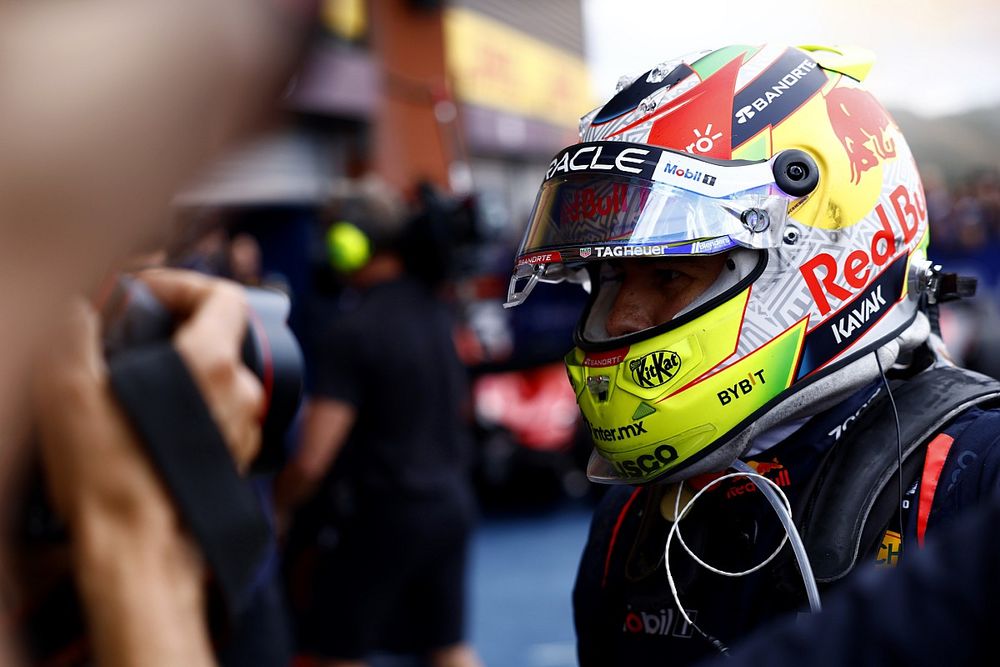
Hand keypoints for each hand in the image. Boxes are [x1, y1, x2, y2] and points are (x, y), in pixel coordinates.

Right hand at [30, 269, 263, 666]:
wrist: (139, 549)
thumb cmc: (112, 476)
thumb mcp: (69, 387)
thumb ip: (74, 331)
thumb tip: (77, 307)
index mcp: (213, 364)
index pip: (224, 294)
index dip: (182, 283)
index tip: (143, 293)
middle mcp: (241, 393)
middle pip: (220, 334)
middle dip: (173, 327)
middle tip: (128, 338)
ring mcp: (243, 427)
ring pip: (216, 375)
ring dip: (179, 368)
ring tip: (129, 383)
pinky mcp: (235, 456)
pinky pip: (216, 411)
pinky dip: (188, 403)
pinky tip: (146, 419)